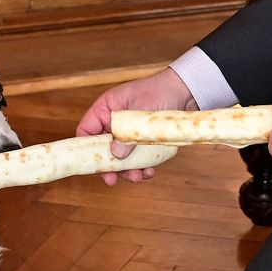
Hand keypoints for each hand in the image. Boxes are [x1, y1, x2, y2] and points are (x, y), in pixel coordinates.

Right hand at [76, 68, 194, 184]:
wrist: (186, 91)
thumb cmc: (161, 91)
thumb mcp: (142, 110)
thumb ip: (127, 133)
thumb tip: (116, 154)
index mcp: (106, 108)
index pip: (86, 130)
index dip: (85, 149)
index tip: (93, 165)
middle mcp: (114, 122)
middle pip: (102, 148)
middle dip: (110, 165)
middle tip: (114, 180)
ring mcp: (128, 132)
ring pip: (120, 157)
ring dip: (127, 170)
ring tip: (139, 176)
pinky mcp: (141, 140)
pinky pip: (136, 158)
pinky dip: (141, 167)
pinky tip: (149, 171)